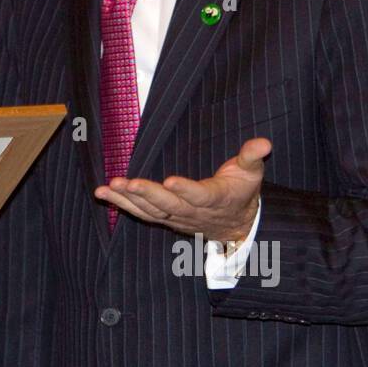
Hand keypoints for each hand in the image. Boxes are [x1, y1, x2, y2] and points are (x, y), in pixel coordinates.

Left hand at [94, 137, 270, 242]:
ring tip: (107, 189)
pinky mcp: (164, 218)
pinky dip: (121, 205)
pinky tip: (103, 194)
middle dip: (147, 194)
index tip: (170, 181)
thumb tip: (264, 142)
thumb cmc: (242, 190)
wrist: (237, 224)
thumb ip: (252, 156)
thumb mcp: (252, 172)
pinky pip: (141, 213)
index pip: (199, 196)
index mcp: (215, 199)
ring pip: (150, 211)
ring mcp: (176, 218)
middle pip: (168, 205)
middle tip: (126, 183)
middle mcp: (193, 212)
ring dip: (127, 200)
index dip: (186, 190)